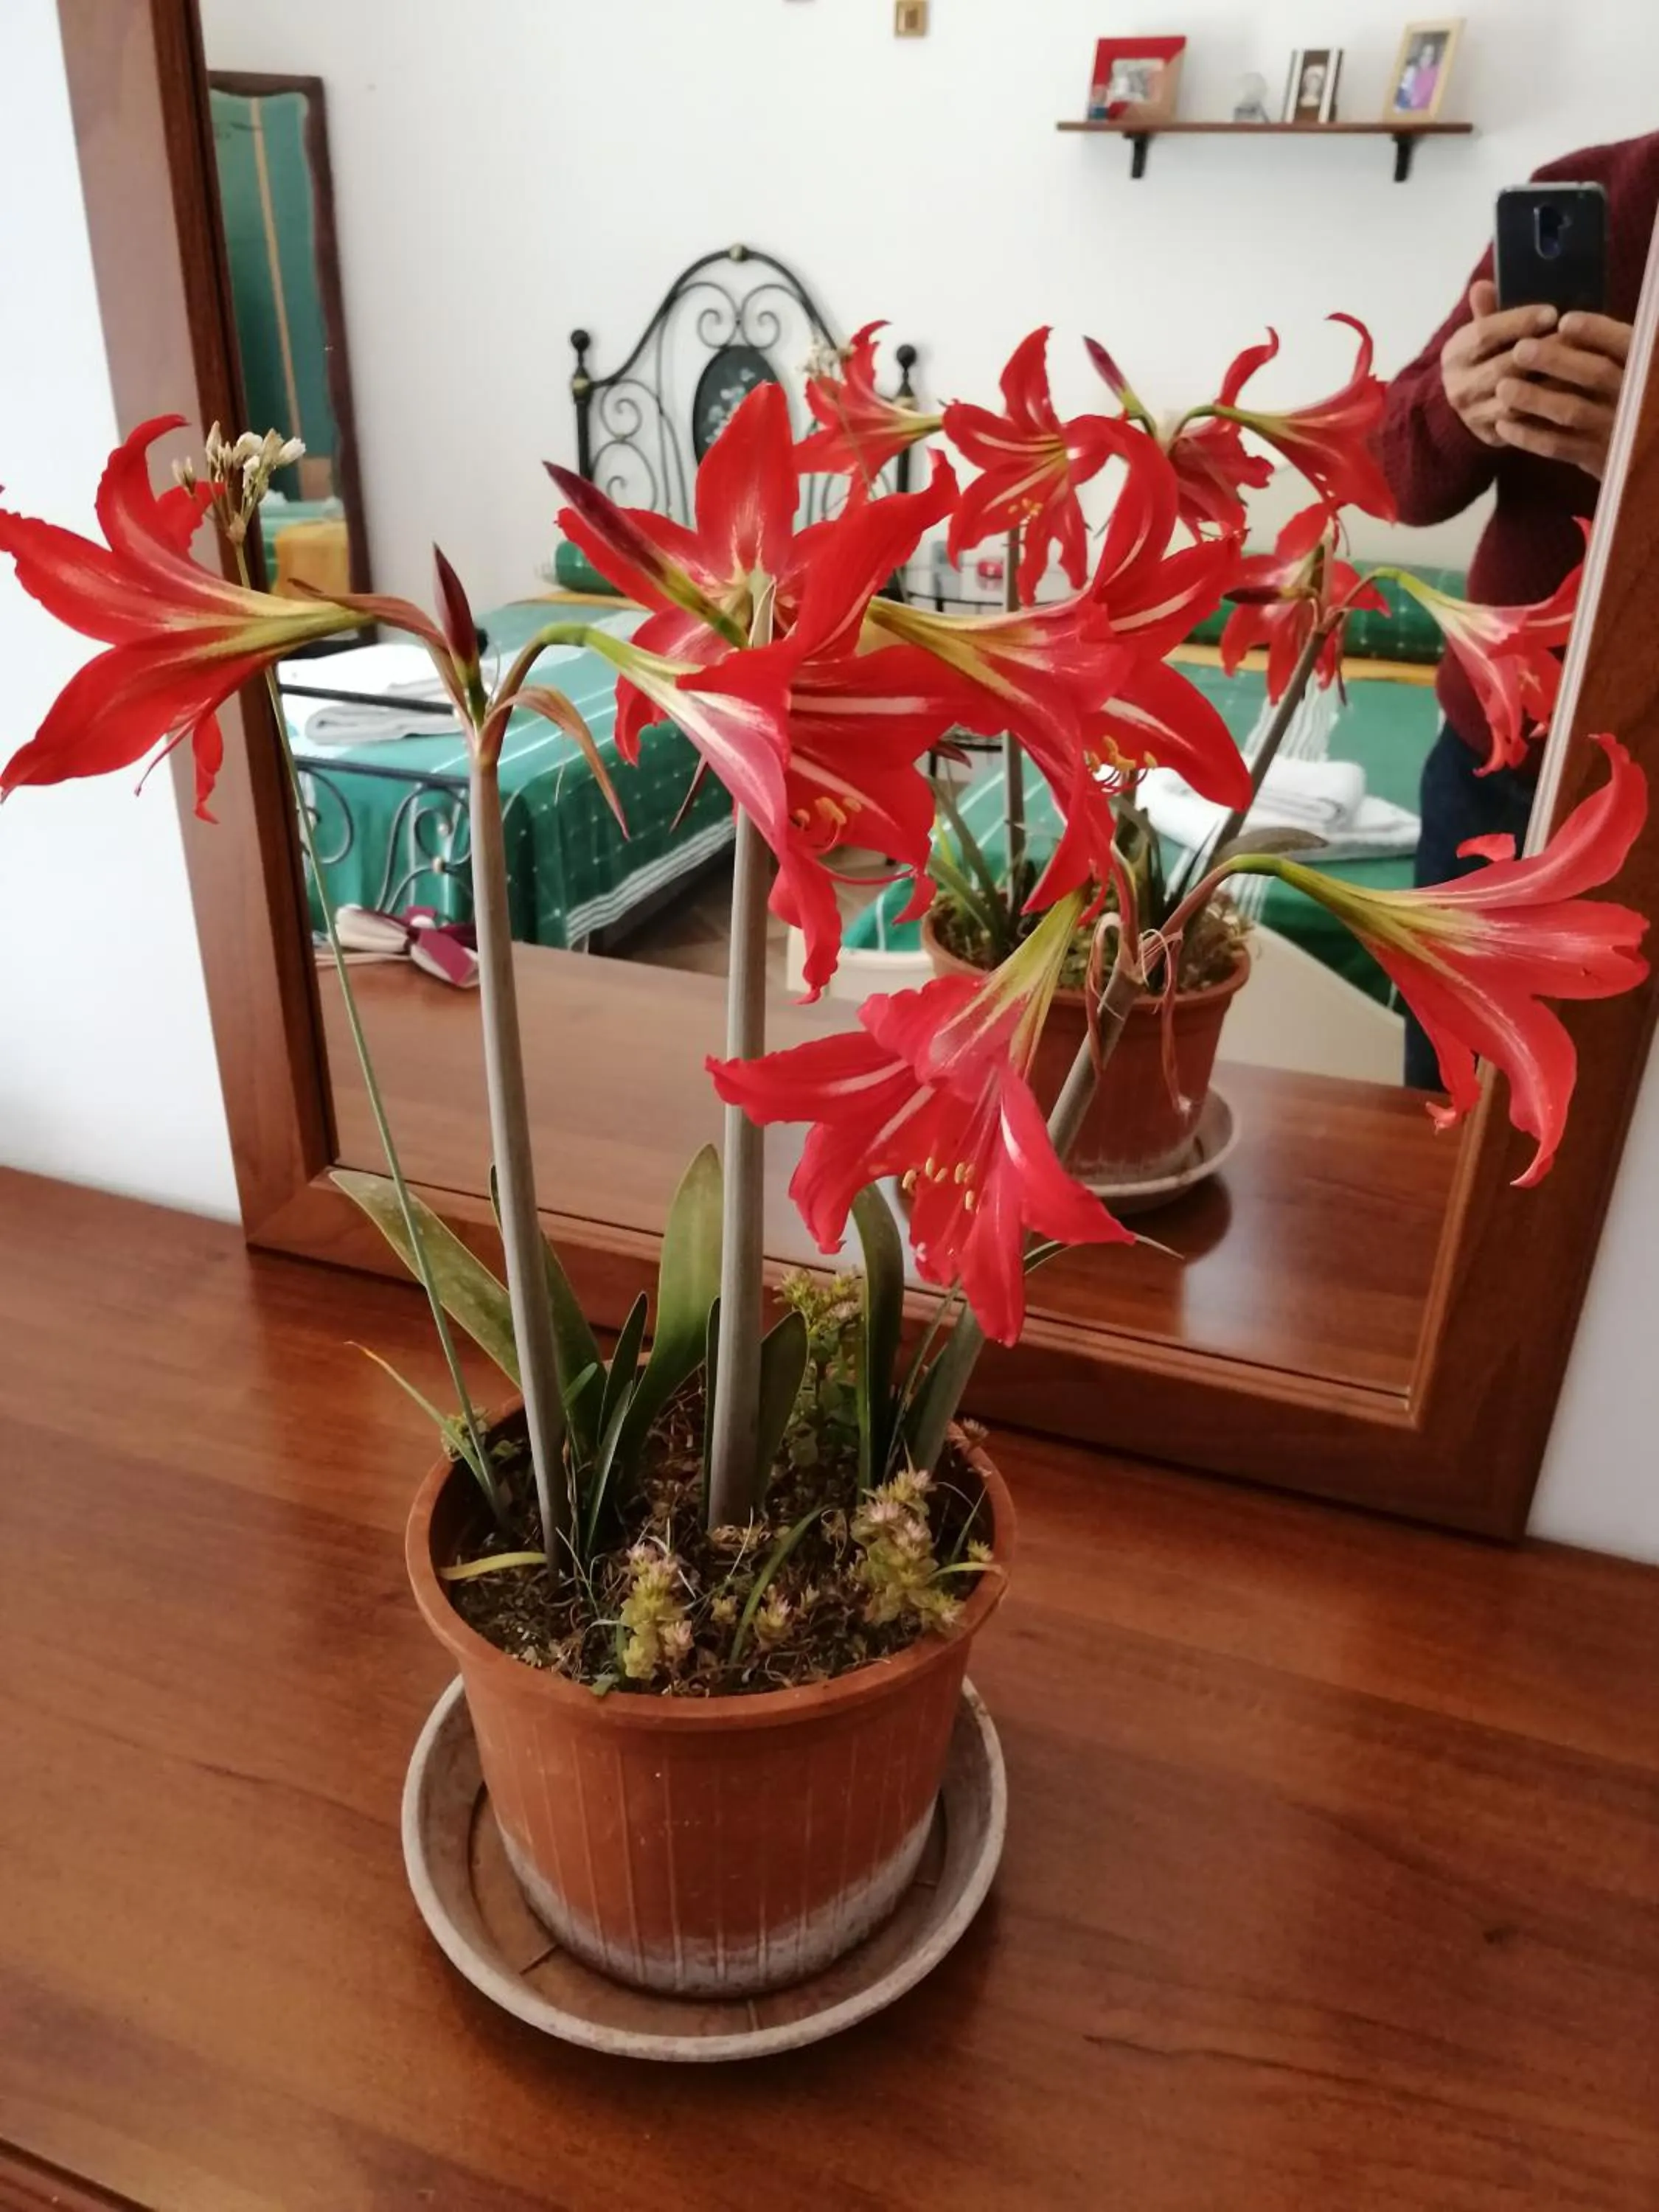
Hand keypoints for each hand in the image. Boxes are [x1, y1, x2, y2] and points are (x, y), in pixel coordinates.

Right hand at [1441, 280, 1558, 445]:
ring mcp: (1473, 415)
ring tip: (1576, 367)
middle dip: (1540, 353)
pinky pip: (1523, 424)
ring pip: (1514, 399)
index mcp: (1454, 354)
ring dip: (1547, 383)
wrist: (1463, 405)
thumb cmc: (1483, 357)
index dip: (1518, 322)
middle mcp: (1458, 387)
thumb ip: (1486, 311)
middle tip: (1574, 340)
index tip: (1551, 313)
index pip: (1484, 334)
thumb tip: (1483, 285)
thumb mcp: (1481, 332)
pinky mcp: (1490, 436)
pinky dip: (1547, 408)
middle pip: (1502, 368)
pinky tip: (1570, 393)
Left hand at [1494, 311, 1633, 479]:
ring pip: (1573, 411)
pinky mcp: (1595, 457)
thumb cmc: (1615, 389)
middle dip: (1557, 361)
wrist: (1640, 447)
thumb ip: (1584, 332)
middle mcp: (1632, 394)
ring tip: (1504, 386)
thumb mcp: (1617, 359)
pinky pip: (1559, 446)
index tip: (1565, 321)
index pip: (1625, 342)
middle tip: (1520, 349)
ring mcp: (1614, 428)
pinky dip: (1530, 436)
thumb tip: (1503, 291)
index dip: (1597, 331)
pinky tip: (1504, 425)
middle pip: (1596, 374)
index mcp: (1643, 363)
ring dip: (1536, 398)